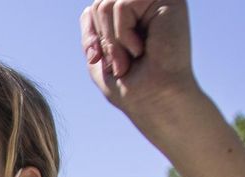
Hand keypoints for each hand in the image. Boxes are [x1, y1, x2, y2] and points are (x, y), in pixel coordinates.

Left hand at [81, 0, 195, 112]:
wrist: (157, 100)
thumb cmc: (131, 84)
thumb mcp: (101, 53)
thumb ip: (93, 28)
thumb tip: (88, 8)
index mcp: (135, 13)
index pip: (95, 8)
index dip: (91, 33)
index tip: (96, 59)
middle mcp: (148, 1)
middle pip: (100, 3)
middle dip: (103, 39)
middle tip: (120, 64)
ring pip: (109, 4)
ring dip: (113, 41)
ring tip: (130, 60)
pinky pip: (123, 6)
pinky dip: (123, 35)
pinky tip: (141, 50)